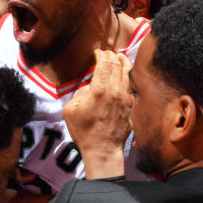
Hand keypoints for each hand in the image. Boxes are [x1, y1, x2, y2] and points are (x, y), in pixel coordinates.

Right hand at [63, 50, 131, 179]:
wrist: (103, 150)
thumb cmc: (84, 132)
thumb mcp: (71, 110)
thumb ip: (80, 93)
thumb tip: (90, 86)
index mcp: (100, 90)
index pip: (104, 64)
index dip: (101, 55)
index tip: (98, 52)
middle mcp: (115, 91)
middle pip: (117, 65)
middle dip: (112, 56)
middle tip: (107, 53)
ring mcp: (125, 99)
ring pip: (127, 74)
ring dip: (123, 63)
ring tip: (120, 57)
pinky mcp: (130, 107)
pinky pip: (130, 86)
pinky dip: (127, 77)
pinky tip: (124, 76)